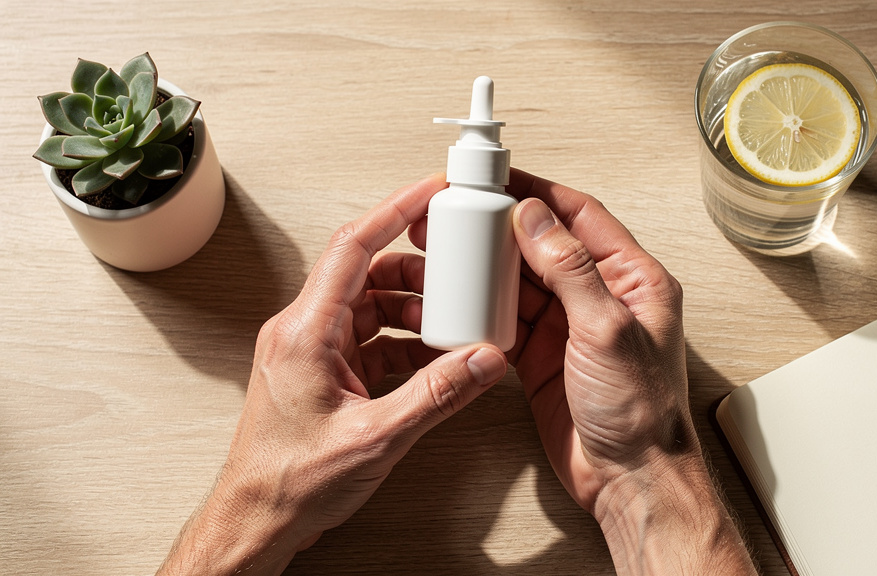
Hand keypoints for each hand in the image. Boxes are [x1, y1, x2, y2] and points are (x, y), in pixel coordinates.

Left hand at [157, 174, 507, 575]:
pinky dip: (403, 342)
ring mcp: (311, 350)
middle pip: (367, 273)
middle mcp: (303, 330)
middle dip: (417, 271)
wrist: (257, 521)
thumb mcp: (375, 439)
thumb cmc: (290, 483)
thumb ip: (435, 396)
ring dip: (412, 310)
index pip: (352, 247)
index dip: (394, 211)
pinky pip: (369, 338)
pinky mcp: (322, 371)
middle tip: (459, 272)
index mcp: (305, 331)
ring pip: (370, 305)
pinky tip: (431, 360)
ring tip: (451, 326)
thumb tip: (479, 360)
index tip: (429, 191)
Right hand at [504, 169, 755, 574]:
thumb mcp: (608, 330)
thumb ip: (572, 270)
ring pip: (523, 280)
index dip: (540, 194)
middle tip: (464, 211)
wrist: (629, 478)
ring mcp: (570, 326)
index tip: (502, 179)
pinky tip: (464, 296)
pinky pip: (508, 318)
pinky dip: (485, 306)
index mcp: (634, 279)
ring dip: (490, 266)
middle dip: (504, 227)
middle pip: (546, 244)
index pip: (582, 217)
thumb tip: (537, 218)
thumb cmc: (642, 413)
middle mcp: (602, 297)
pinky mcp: (544, 355)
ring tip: (455, 248)